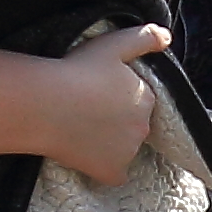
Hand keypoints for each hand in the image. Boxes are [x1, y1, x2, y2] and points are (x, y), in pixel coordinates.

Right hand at [42, 22, 169, 185]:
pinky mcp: (111, 171)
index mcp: (146, 97)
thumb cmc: (76, 70)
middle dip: (116, 121)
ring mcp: (128, 151)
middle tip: (86, 112)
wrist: (44, 104)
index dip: (118, 97)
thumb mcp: (113, 44)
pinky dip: (105, 169)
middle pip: (133, 125)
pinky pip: (115, 175)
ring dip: (110, 144)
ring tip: (81, 130)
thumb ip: (144, 37)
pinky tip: (89, 158)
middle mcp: (144, 126)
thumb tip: (167, 38)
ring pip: (124, 149)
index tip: (97, 93)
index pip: (139, 100)